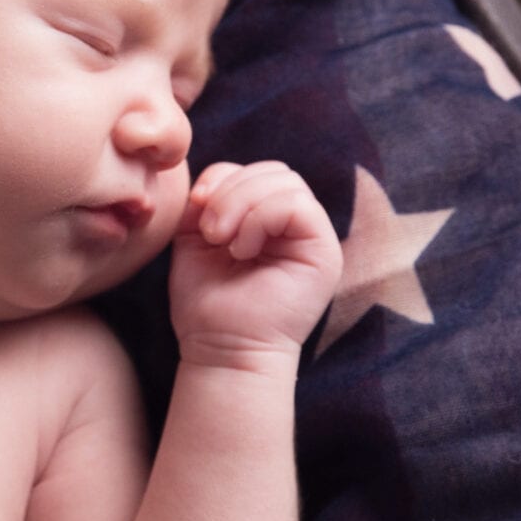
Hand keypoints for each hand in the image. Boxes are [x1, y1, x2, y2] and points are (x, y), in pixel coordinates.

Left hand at [169, 160, 343, 369]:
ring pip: (287, 181)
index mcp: (268, 220)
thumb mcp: (195, 238)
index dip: (223, 177)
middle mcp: (296, 227)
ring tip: (224, 241)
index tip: (196, 206)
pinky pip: (298, 205)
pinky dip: (260, 218)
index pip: (255, 171)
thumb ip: (206, 200)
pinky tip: (243, 249)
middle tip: (210, 230)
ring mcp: (313, 237)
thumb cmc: (207, 303)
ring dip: (242, 204)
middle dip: (232, 189)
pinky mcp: (325, 252)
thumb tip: (211, 178)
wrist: (220, 349)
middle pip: (274, 170)